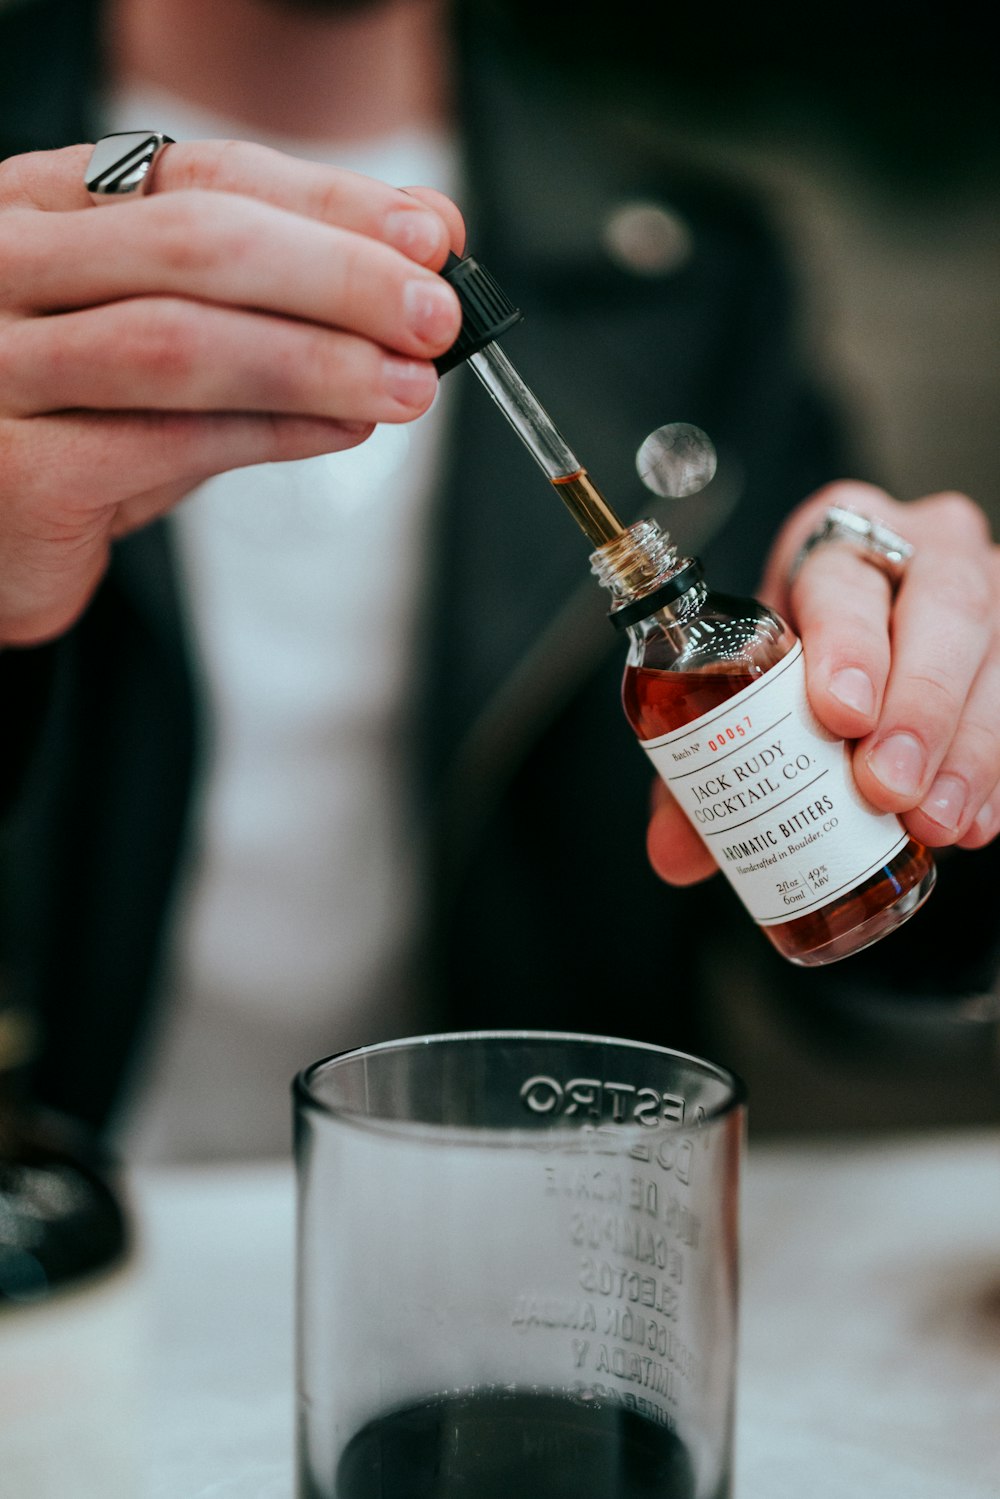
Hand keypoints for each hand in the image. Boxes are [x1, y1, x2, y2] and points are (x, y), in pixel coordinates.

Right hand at [0, 140, 464, 644]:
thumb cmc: (81, 421)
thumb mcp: (163, 332)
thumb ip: (267, 297)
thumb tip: (416, 256)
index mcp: (42, 208)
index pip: (202, 176)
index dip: (328, 203)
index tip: (429, 235)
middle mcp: (5, 268)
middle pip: (196, 244)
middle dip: (339, 276)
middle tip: (436, 315)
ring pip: (180, 342)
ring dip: (318, 361)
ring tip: (408, 385)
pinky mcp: (19, 469)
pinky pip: (167, 441)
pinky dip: (273, 433)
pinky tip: (341, 430)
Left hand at [647, 480, 999, 883]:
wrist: (870, 638)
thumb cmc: (805, 652)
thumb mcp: (753, 682)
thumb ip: (710, 759)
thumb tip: (673, 853)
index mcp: (837, 540)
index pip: (845, 576)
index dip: (847, 644)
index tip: (839, 714)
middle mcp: (923, 550)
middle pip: (944, 608)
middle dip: (918, 706)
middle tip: (886, 787)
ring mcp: (987, 593)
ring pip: (996, 657)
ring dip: (968, 751)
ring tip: (932, 823)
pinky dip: (997, 774)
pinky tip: (974, 822)